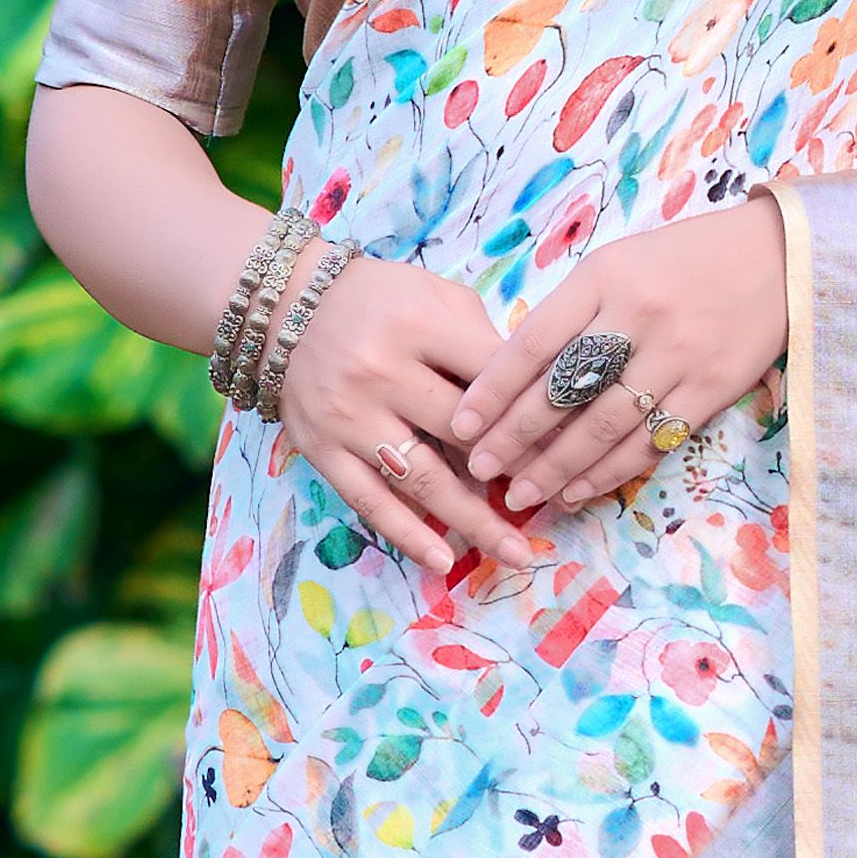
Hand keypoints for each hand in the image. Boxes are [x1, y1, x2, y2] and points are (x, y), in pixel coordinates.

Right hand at [276, 256, 543, 579]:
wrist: (283, 306)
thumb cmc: (378, 301)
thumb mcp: (436, 297)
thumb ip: (484, 342)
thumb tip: (535, 399)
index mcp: (417, 325)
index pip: (491, 377)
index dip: (534, 413)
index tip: (572, 444)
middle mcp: (381, 373)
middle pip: (463, 434)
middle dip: (515, 472)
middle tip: (557, 502)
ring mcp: (349, 417)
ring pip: (421, 479)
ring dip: (473, 522)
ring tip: (516, 554)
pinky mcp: (323, 450)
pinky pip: (370, 501)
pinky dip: (408, 535)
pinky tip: (444, 561)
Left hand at [450, 199, 790, 517]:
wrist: (779, 257)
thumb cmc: (685, 259)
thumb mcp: (619, 264)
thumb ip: (573, 311)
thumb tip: (518, 373)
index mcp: (605, 278)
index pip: (534, 342)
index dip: (493, 389)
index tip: (461, 424)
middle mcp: (638, 317)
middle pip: (564, 390)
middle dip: (515, 437)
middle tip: (480, 470)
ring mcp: (678, 356)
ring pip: (604, 425)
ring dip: (558, 466)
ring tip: (523, 493)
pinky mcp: (712, 388)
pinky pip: (652, 441)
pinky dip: (610, 471)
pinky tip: (578, 489)